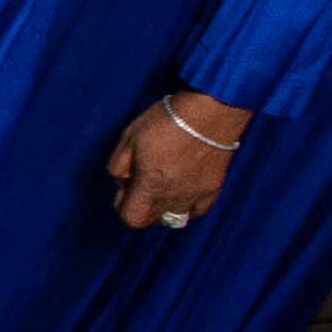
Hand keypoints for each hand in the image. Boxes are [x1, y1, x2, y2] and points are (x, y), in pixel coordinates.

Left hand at [109, 89, 248, 233]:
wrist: (211, 110)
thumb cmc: (167, 120)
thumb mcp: (129, 137)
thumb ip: (118, 165)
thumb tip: (122, 182)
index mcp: (151, 184)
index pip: (131, 217)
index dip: (123, 205)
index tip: (126, 186)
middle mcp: (174, 196)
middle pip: (150, 220)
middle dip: (141, 205)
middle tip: (143, 181)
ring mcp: (196, 195)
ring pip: (174, 217)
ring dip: (163, 207)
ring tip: (164, 183)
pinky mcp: (213, 189)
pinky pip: (196, 211)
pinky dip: (187, 205)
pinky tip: (183, 187)